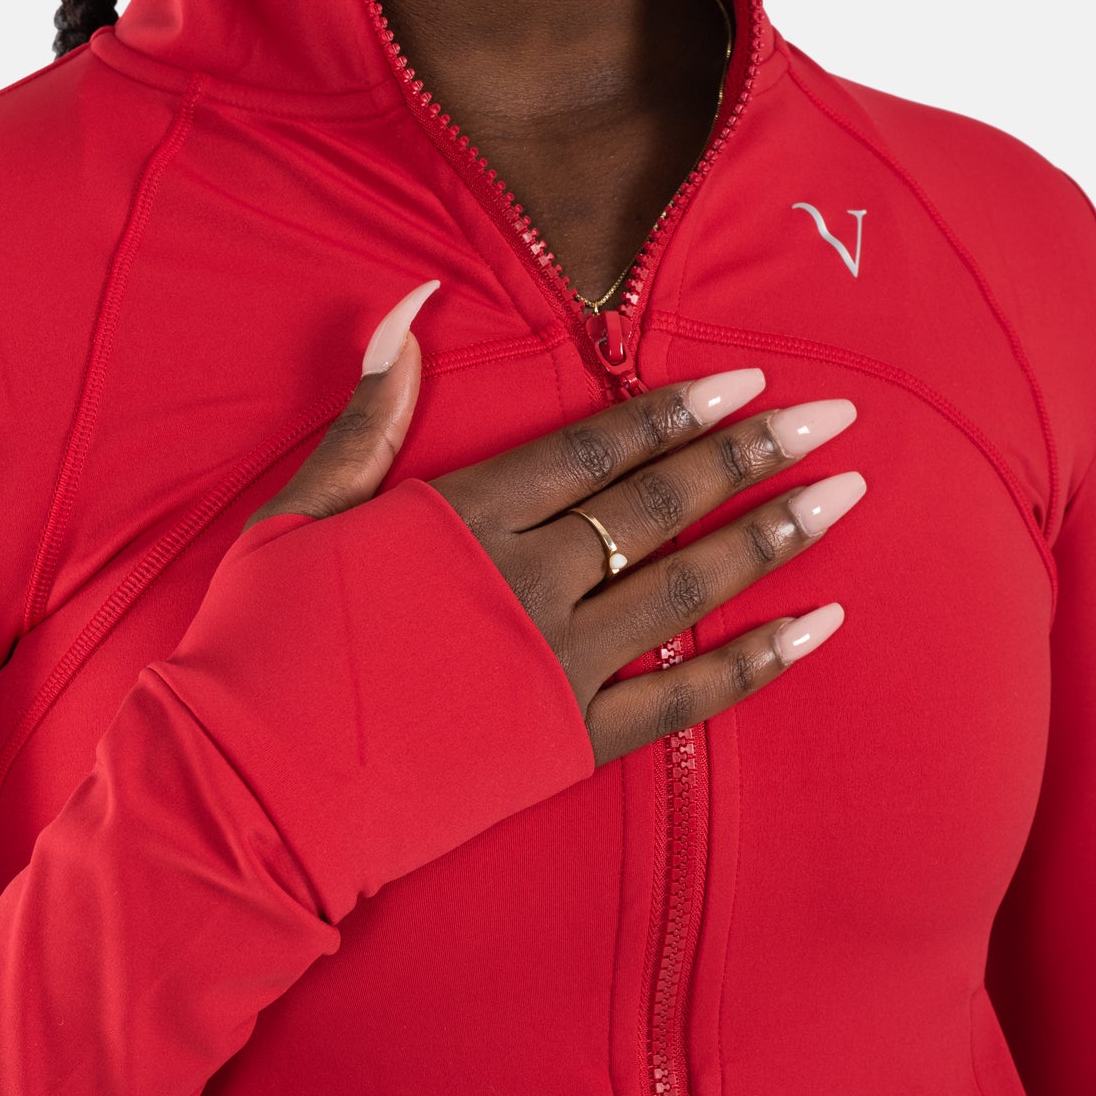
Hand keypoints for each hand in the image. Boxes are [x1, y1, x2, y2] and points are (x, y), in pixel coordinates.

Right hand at [245, 279, 864, 767]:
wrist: (250, 791)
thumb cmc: (259, 649)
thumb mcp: (297, 515)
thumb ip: (369, 416)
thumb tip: (408, 305)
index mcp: (461, 516)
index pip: (594, 447)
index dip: (675, 410)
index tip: (745, 378)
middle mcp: (525, 579)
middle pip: (660, 502)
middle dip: (752, 452)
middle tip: (834, 415)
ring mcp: (554, 663)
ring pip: (687, 585)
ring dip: (772, 535)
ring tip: (844, 496)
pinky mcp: (568, 740)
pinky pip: (682, 697)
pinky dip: (755, 661)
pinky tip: (819, 626)